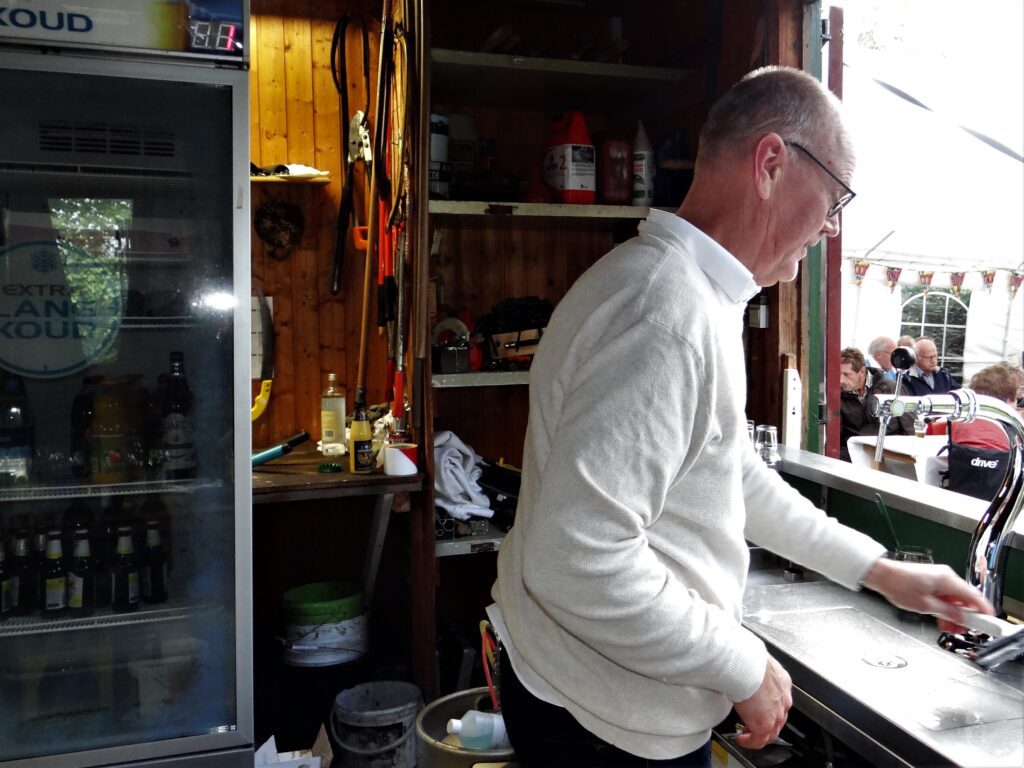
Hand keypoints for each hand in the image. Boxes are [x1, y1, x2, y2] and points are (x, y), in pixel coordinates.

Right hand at [733, 655, 791, 749]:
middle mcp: (783, 699)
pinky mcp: (764, 725)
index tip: (760, 708)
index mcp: (782, 681)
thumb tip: (743, 665)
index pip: (780, 700)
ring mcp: (776, 714)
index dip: (770, 707)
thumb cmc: (747, 658)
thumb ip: (754, 668)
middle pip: (779, 718)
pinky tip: (743, 739)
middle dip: (766, 723)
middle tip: (753, 724)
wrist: (745, 665)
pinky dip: (750, 742)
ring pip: (771, 732)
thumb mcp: (756, 662)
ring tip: (747, 734)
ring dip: (759, 735)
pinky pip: (758, 740)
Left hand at [861, 557, 994, 628]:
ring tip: (948, 627)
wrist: (881, 575)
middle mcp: (946, 577)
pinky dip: (946, 608)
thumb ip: (947, 613)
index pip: (975, 598)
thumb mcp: (925, 605)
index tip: (989, 624)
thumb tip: (962, 619)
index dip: (984, 612)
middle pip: (966, 600)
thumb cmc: (898, 585)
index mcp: (948, 580)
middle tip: (962, 630)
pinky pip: (946, 596)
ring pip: (956, 599)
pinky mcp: (932, 581)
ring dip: (954, 614)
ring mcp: (939, 578)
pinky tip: (941, 618)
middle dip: (966, 617)